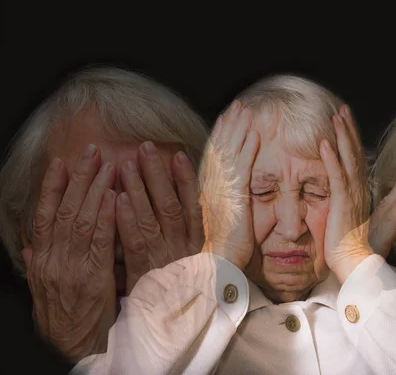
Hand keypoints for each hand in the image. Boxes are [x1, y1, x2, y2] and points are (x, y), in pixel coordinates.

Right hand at [23, 144, 116, 361]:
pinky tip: (114, 198)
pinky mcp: (93, 279)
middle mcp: (52, 260)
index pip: (44, 215)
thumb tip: (31, 241)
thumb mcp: (46, 287)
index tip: (59, 162)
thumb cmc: (65, 315)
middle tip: (91, 151)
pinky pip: (100, 243)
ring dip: (95, 190)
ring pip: (81, 221)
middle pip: (64, 211)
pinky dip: (106, 218)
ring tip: (107, 165)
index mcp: (42, 259)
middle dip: (78, 178)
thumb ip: (40, 261)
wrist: (74, 347)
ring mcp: (71, 269)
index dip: (51, 187)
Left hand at [116, 142, 204, 293]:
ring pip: (153, 218)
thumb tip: (182, 203)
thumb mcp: (189, 261)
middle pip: (171, 204)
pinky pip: (135, 242)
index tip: (179, 154)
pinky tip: (117, 199)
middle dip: (158, 174)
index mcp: (196, 244)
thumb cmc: (179, 292)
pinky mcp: (145, 273)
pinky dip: (126, 219)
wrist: (171, 329)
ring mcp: (165, 260)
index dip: (186, 179)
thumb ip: (184, 235)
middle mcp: (183, 248)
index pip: (193, 205)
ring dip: (139, 189)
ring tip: (127, 163)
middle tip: (145, 147)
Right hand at [200, 101, 259, 269]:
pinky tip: (255, 133)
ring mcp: (222, 190)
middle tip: (236, 105)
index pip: (214, 156)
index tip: (225, 118)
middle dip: (229, 125)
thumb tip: (230, 193)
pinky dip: (248, 148)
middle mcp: (212, 185)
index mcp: (208, 190)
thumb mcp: (220, 221)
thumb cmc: (221, 249)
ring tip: (245, 109)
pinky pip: (242, 167)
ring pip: (230, 152)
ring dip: (238, 129)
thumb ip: (222, 202)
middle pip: (220, 148)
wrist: (217, 264)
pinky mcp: (235, 197)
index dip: (220, 136)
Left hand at [320, 105, 371, 283]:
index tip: (348, 119)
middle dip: (349, 129)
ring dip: (342, 136)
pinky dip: (331, 159)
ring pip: (348, 159)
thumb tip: (343, 192)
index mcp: (360, 191)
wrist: (354, 264)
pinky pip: (336, 177)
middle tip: (343, 108)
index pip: (357, 159)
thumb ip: (349, 202)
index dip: (354, 138)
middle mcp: (359, 189)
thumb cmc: (352, 246)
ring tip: (336, 116)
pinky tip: (323, 144)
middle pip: (355, 153)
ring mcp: (352, 195)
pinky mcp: (343, 204)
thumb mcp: (355, 220)